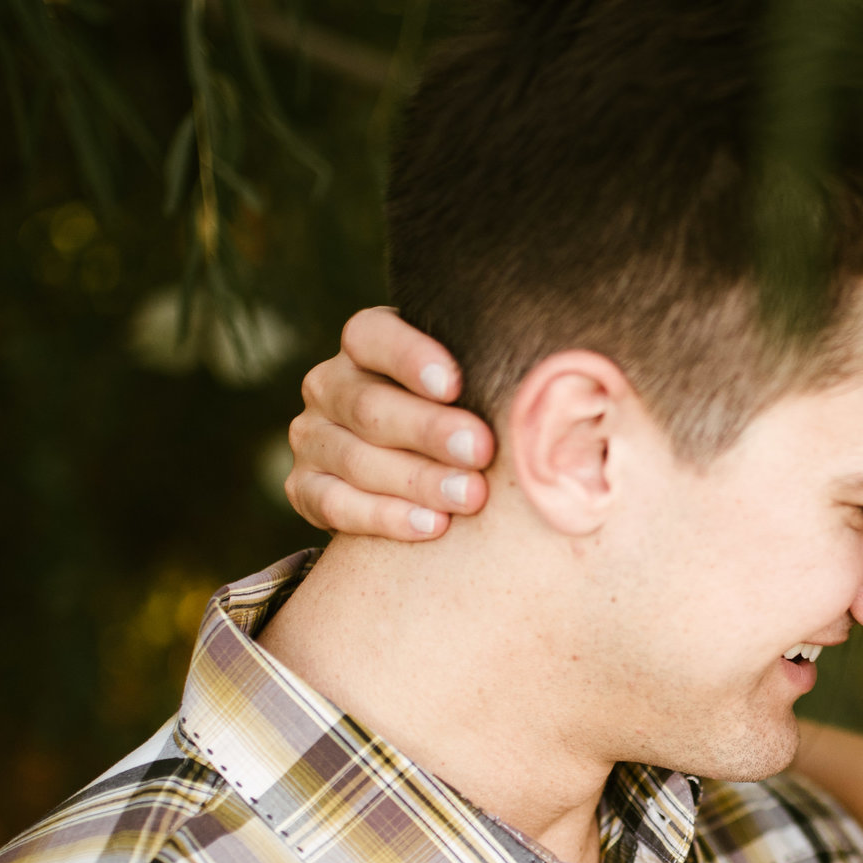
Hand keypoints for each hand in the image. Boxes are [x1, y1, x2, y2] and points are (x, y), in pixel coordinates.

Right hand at [285, 307, 497, 539]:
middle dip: (429, 430)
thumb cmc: (466, 417)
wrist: (421, 480)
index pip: (372, 336)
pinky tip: (432, 525)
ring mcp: (312, 438)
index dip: (410, 357)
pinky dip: (384, 517)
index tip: (456, 384)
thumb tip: (558, 384)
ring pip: (355, 458)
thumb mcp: (472, 387)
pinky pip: (335, 505)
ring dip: (417, 480)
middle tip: (481, 450)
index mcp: (365, 346)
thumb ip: (492, 378)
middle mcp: (329, 385)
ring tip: (470, 496)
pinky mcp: (304, 488)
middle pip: (369, 405)